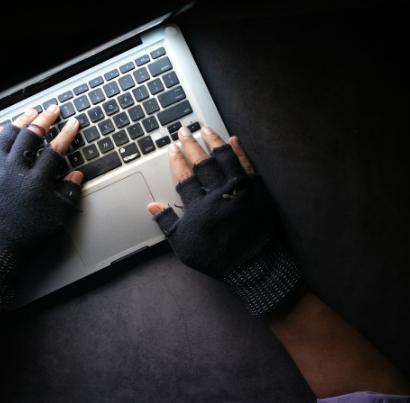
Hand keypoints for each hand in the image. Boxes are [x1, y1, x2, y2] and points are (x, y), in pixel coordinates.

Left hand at [0, 105, 82, 304]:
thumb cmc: (27, 238)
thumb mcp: (58, 219)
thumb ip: (69, 194)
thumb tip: (76, 175)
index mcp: (36, 181)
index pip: (56, 149)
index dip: (66, 134)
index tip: (73, 123)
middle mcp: (14, 170)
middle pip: (31, 135)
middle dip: (45, 119)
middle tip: (53, 110)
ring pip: (7, 136)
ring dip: (20, 122)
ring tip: (30, 114)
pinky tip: (2, 131)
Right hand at [147, 126, 300, 315]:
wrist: (253, 266)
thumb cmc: (216, 257)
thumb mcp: (184, 245)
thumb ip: (168, 223)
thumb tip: (152, 206)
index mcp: (199, 206)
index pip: (184, 176)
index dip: (177, 160)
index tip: (172, 148)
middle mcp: (219, 193)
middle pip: (202, 162)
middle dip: (191, 145)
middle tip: (184, 131)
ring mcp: (240, 189)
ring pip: (225, 158)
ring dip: (214, 142)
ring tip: (206, 129)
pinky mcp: (258, 190)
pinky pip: (248, 165)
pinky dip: (240, 151)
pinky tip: (234, 140)